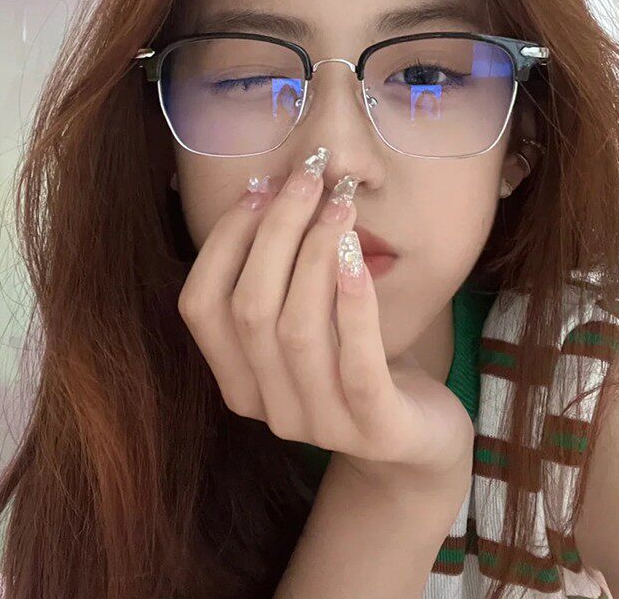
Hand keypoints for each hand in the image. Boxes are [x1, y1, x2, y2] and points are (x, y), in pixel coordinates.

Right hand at [178, 147, 473, 493]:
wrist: (417, 439)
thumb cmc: (358, 361)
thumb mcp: (311, 320)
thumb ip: (282, 276)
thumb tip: (269, 192)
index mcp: (240, 382)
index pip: (201, 308)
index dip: (223, 242)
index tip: (259, 189)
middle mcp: (269, 408)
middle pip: (250, 310)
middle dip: (275, 233)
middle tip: (308, 180)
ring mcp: (320, 425)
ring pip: (296, 330)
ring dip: (314, 254)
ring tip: (339, 203)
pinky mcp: (374, 429)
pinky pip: (356, 364)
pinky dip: (352, 304)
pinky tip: (356, 256)